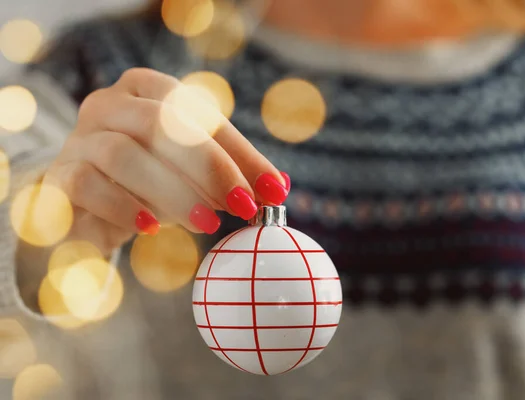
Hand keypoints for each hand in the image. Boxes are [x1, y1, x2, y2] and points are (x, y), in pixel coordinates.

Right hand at [42, 68, 289, 254]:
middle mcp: (110, 104)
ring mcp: (79, 137)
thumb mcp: (195, 176)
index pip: (198, 112)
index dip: (239, 152)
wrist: (86, 205)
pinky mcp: (58, 174)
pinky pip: (87, 184)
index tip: (272, 189)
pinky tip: (150, 227)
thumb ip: (232, 175)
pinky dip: (124, 207)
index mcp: (148, 90)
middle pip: (159, 124)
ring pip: (122, 153)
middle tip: (242, 206)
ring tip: (206, 222)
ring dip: (172, 191)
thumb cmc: (150, 183)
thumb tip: (278, 187)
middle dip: (209, 167)